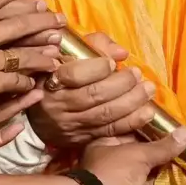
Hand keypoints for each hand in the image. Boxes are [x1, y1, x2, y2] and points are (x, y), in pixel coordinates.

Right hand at [32, 32, 155, 148]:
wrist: (37, 115)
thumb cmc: (57, 75)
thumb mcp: (66, 54)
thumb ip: (94, 46)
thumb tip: (121, 54)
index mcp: (51, 79)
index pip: (74, 75)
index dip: (97, 68)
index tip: (112, 63)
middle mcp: (58, 105)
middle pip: (93, 95)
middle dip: (121, 84)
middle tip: (137, 74)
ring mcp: (70, 124)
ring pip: (104, 115)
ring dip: (131, 103)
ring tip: (148, 90)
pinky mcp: (81, 138)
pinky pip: (109, 131)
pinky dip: (131, 122)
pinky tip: (146, 112)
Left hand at [75, 128, 185, 184]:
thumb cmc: (114, 172)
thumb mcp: (140, 153)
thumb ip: (164, 147)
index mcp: (109, 147)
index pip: (134, 136)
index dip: (155, 134)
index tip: (178, 132)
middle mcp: (116, 168)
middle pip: (144, 161)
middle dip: (166, 158)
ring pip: (150, 183)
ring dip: (169, 180)